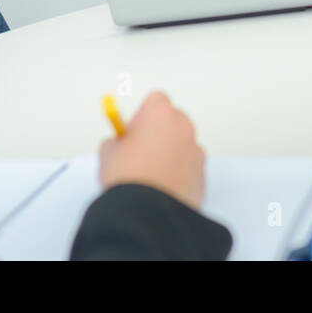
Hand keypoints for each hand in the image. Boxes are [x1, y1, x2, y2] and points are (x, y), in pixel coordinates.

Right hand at [98, 91, 206, 211]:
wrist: (146, 211)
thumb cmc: (128, 176)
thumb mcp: (108, 152)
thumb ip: (116, 141)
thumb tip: (118, 145)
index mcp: (160, 113)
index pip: (155, 101)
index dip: (142, 116)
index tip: (132, 132)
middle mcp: (183, 127)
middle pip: (172, 122)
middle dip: (158, 134)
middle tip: (139, 153)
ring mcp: (196, 151)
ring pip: (182, 146)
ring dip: (169, 155)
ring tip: (149, 177)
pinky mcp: (202, 175)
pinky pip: (189, 169)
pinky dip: (178, 175)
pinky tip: (160, 190)